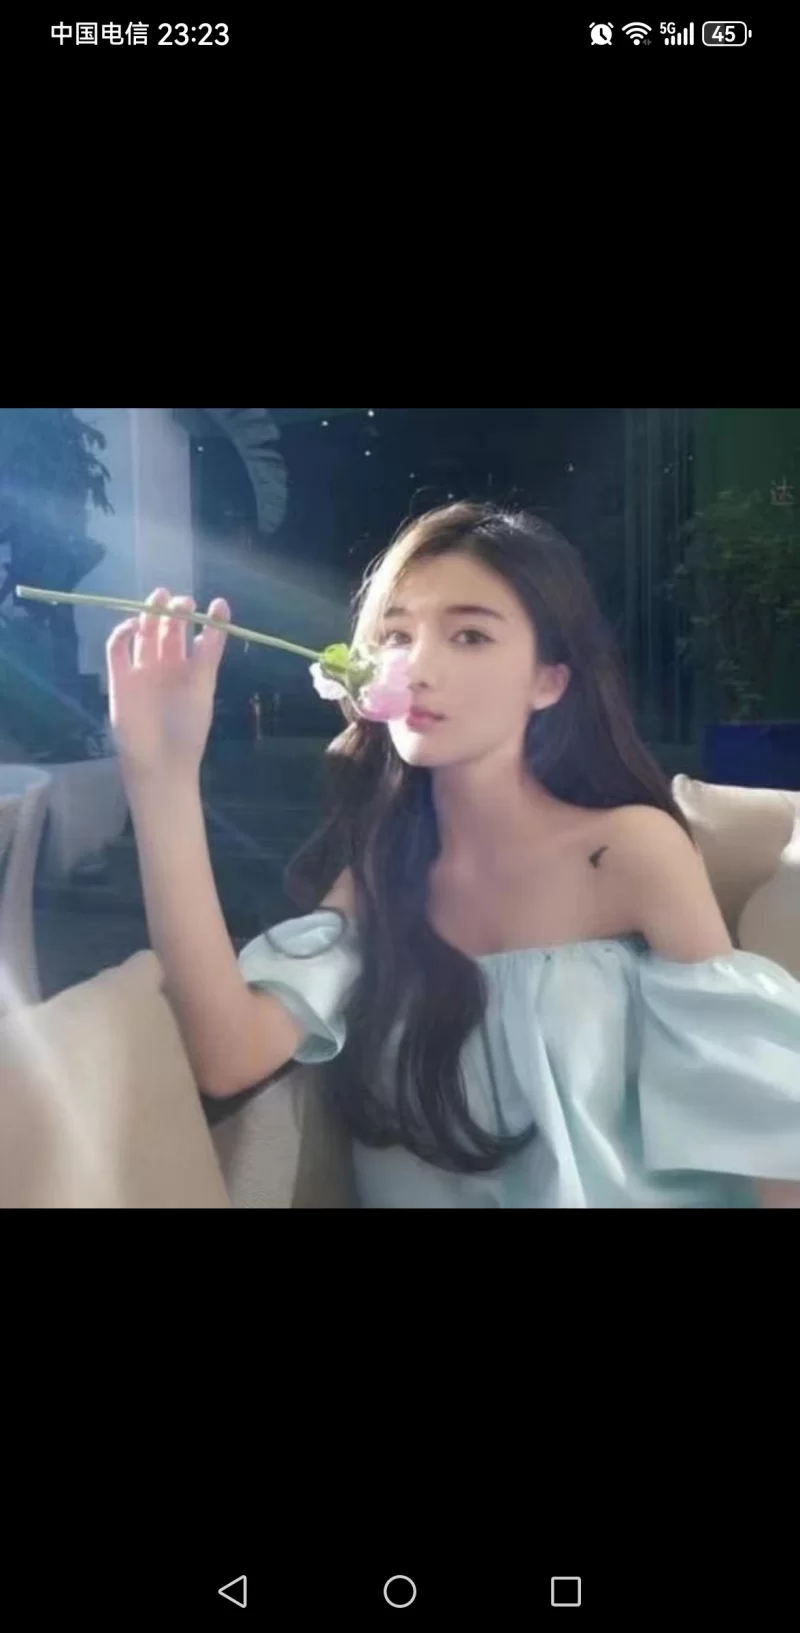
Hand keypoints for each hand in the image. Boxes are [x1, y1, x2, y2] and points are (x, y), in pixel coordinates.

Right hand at [106, 587, 228, 780]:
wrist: (159, 764)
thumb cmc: (186, 729)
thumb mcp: (203, 686)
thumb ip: (209, 651)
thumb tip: (221, 609)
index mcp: (191, 670)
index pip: (197, 636)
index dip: (204, 619)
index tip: (215, 604)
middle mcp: (167, 667)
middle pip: (168, 629)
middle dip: (175, 611)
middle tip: (182, 601)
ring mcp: (142, 670)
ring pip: (144, 633)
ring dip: (150, 614)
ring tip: (161, 599)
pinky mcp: (119, 678)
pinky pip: (117, 649)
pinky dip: (122, 633)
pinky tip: (134, 625)